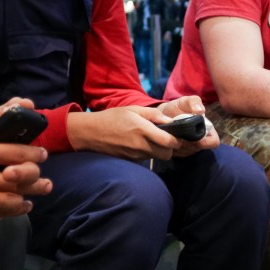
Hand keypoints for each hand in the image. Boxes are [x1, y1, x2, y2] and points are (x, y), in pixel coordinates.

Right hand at [0, 104, 50, 226]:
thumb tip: (17, 106)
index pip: (17, 155)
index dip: (35, 155)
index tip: (42, 155)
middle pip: (15, 183)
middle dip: (35, 182)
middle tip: (46, 182)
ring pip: (2, 205)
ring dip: (21, 204)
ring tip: (31, 202)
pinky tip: (5, 214)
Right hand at [66, 106, 183, 159]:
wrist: (91, 133)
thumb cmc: (112, 118)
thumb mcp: (133, 109)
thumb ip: (153, 114)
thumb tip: (170, 120)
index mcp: (142, 130)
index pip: (168, 142)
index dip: (177, 140)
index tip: (177, 135)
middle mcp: (140, 145)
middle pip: (166, 154)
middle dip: (171, 148)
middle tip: (167, 139)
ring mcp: (135, 155)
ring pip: (157, 157)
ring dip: (159, 150)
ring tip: (153, 139)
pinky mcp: (130, 160)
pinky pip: (146, 158)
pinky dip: (148, 153)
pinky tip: (141, 144)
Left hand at [151, 95, 220, 155]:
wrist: (163, 114)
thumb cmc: (178, 107)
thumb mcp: (185, 101)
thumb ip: (193, 102)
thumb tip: (201, 111)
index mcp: (207, 130)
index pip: (214, 142)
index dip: (206, 142)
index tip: (195, 137)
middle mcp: (201, 141)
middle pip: (198, 148)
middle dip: (188, 143)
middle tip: (177, 134)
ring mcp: (190, 149)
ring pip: (187, 152)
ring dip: (179, 144)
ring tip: (172, 134)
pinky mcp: (180, 153)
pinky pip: (178, 155)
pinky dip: (173, 147)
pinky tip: (168, 139)